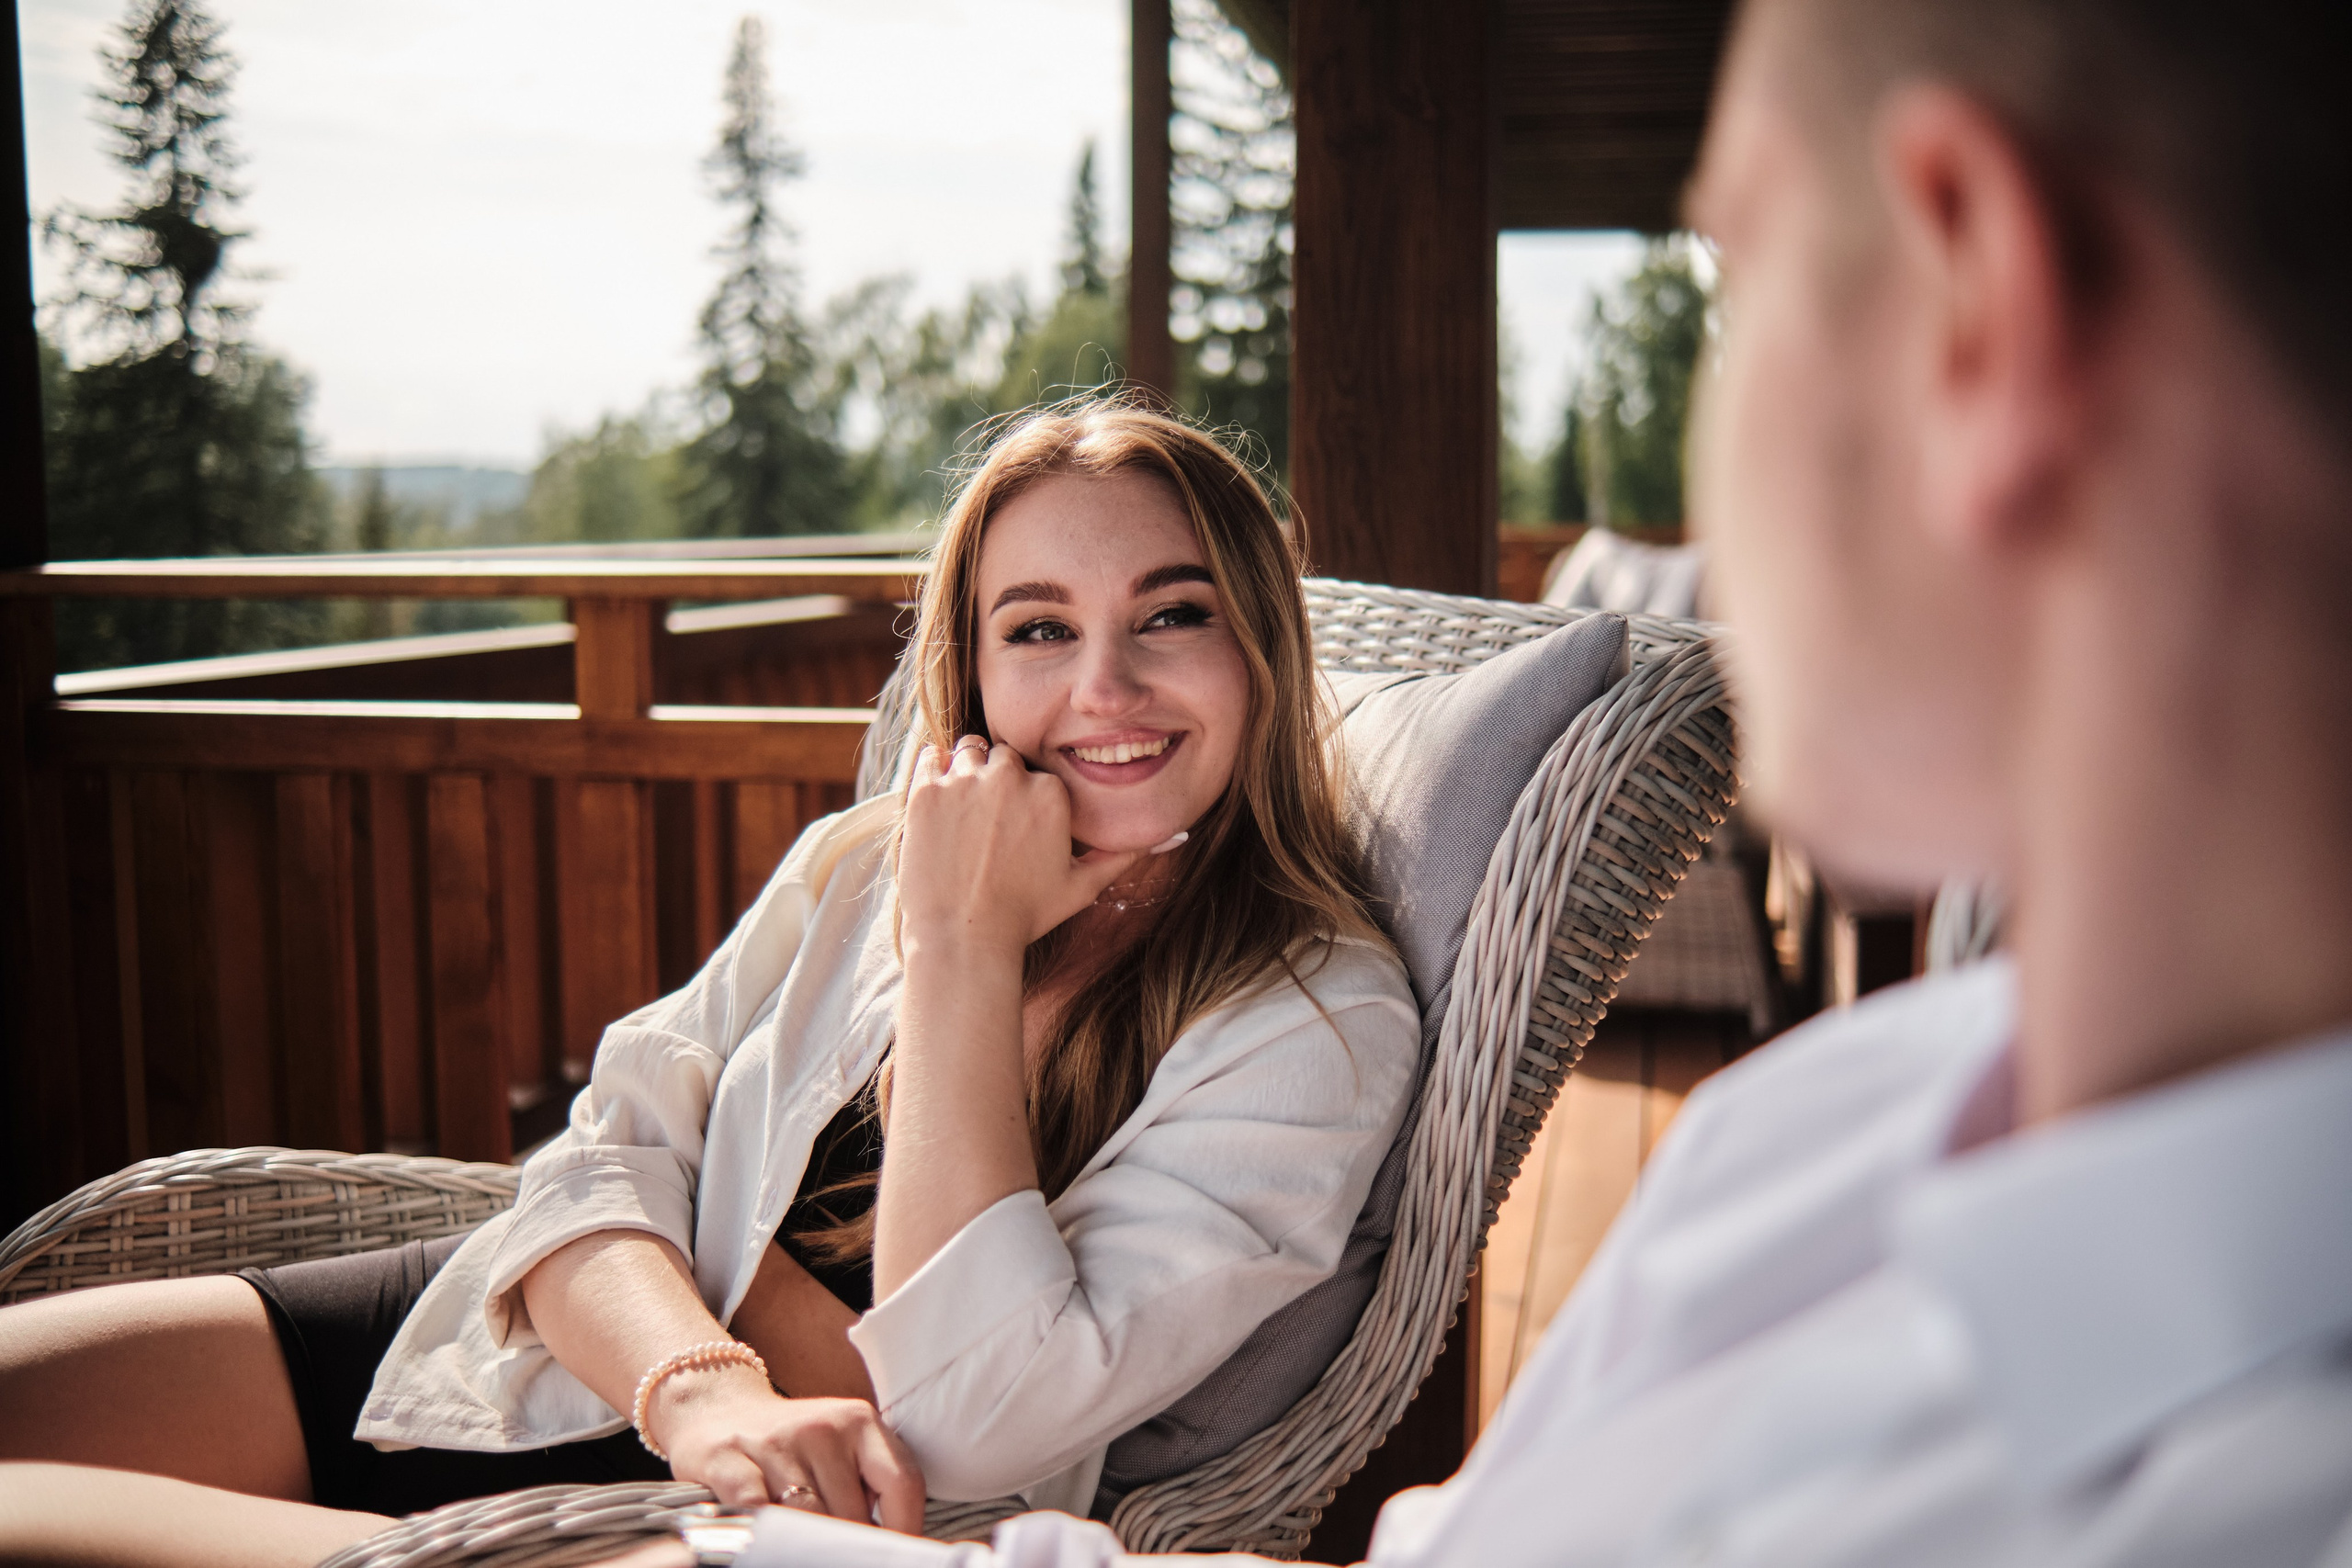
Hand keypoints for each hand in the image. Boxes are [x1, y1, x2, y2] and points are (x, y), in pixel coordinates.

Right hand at [649, 1363, 923, 1531]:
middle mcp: (821, 1426)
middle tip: (837, 1551)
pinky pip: (757, 1510)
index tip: (892, 1555)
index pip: (902, 1482)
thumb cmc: (792, 1442)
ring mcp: (774, 1442)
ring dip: (805, 1540)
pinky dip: (765, 1531)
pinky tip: (768, 1535)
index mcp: (859, 1421)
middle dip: (846, 1542)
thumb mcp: (842, 1448)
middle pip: (851, 1511)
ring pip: (807, 1518)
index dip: (904, 1529)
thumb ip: (869, 1484)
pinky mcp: (729, 1458)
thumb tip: (887, 1542)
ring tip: (801, 1543)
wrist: (719, 1408)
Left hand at [899, 737, 1141, 952]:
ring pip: (968, 750)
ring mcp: (965, 781)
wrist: (964, 938)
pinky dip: (933, 772)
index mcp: (1052, 792)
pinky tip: (939, 807)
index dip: (1023, 797)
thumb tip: (1177, 835)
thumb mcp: (1083, 886)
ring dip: (966, 772)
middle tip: (985, 823)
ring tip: (962, 814)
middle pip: (1003, 756)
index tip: (1012, 829)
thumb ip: (1124, 854)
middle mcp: (1010, 777)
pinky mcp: (926, 790)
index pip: (1036, 772)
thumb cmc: (1026, 916)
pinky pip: (930, 756)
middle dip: (997, 780)